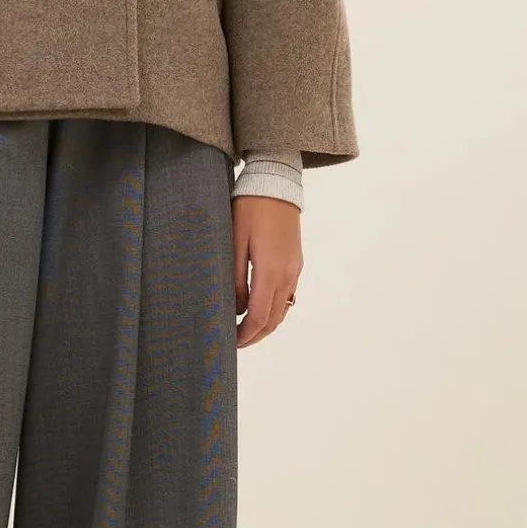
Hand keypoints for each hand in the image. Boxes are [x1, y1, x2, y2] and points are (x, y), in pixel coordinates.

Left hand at [233, 195, 301, 347]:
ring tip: (246, 331)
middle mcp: (287, 275)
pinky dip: (274, 310)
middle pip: (273, 319)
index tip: (230, 342)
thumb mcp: (234, 242)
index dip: (244, 334)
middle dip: (255, 335)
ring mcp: (294, 270)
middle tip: (236, 343)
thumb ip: (236, 278)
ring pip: (282, 310)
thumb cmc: (250, 209)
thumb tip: (237, 307)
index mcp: (270, 271)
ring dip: (266, 325)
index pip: (258, 316)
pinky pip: (287, 296)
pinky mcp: (295, 263)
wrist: (276, 184)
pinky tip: (259, 310)